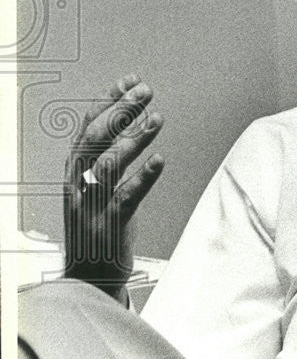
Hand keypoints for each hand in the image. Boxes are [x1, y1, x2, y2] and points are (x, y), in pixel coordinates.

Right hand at [63, 74, 164, 302]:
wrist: (89, 278)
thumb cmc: (100, 226)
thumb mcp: (98, 187)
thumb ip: (109, 157)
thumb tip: (130, 122)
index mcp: (74, 171)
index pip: (88, 127)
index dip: (109, 101)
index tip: (129, 80)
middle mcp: (78, 184)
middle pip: (96, 139)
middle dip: (121, 111)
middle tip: (146, 91)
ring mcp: (92, 204)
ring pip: (109, 164)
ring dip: (134, 138)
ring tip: (158, 118)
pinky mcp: (110, 224)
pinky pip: (126, 196)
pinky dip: (144, 176)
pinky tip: (160, 159)